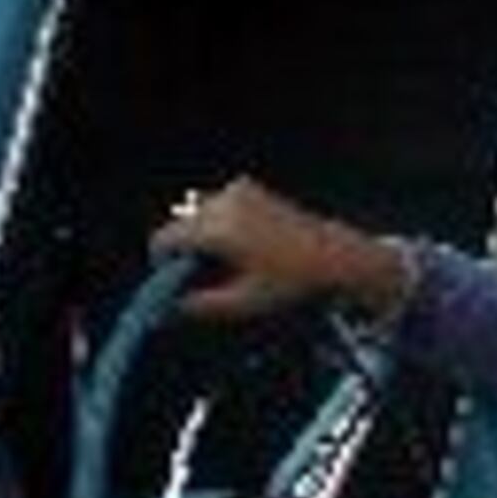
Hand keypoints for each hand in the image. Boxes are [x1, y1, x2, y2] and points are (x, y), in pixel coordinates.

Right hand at [150, 177, 410, 323]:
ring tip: (228, 263)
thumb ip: (201, 306)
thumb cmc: (293, 280)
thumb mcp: (244, 302)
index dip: (163, 264)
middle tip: (204, 278)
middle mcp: (225, 202)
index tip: (172, 283)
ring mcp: (238, 191)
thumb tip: (170, 309)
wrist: (333, 255)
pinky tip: (241, 246)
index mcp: (220, 228)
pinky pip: (217, 206)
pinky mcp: (248, 188)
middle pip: (180, 226)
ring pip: (196, 216)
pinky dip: (218, 224)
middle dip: (184, 252)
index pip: (166, 239)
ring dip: (201, 237)